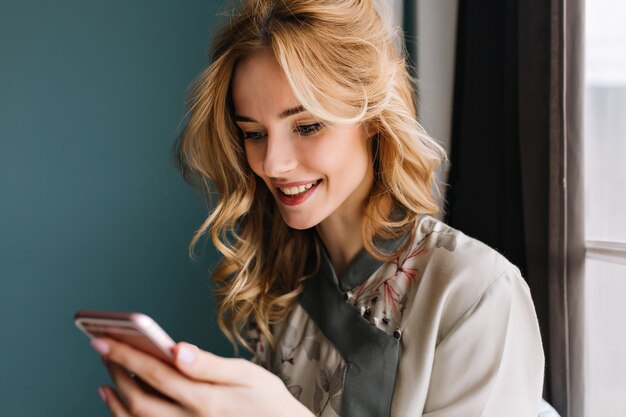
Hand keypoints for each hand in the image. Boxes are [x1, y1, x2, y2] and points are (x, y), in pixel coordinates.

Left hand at [91, 337, 313, 416]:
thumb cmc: (268, 401)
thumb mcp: (247, 375)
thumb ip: (210, 364)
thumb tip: (176, 349)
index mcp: (205, 400)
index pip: (156, 374)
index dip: (126, 356)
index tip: (102, 339)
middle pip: (139, 398)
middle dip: (115, 371)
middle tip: (101, 346)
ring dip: (115, 397)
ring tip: (105, 373)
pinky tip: (118, 401)